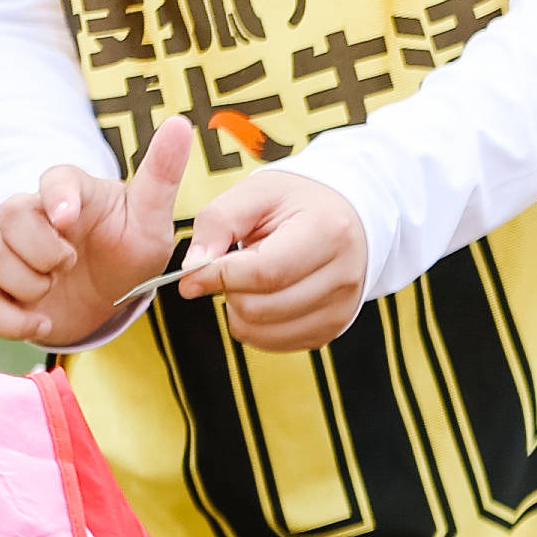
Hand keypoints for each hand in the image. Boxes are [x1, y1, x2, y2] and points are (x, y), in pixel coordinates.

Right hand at [0, 116, 195, 348]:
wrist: (114, 300)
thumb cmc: (130, 249)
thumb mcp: (152, 219)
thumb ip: (161, 175)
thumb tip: (179, 123)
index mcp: (73, 195)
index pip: (52, 178)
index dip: (56, 196)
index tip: (69, 218)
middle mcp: (36, 220)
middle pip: (8, 211)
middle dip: (38, 245)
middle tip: (71, 263)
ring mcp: (13, 255)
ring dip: (25, 280)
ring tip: (57, 288)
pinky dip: (8, 319)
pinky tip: (42, 322)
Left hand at [182, 169, 370, 352]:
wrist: (344, 215)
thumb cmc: (299, 202)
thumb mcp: (254, 193)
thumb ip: (216, 225)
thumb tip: (191, 272)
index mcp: (328, 232)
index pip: (264, 273)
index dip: (218, 276)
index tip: (195, 271)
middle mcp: (343, 275)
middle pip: (259, 308)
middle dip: (229, 291)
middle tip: (233, 268)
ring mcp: (341, 306)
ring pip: (260, 331)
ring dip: (239, 310)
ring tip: (251, 281)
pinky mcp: (332, 328)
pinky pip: (272, 343)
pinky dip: (254, 325)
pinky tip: (264, 297)